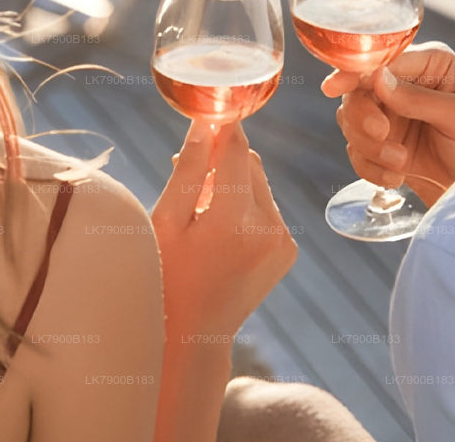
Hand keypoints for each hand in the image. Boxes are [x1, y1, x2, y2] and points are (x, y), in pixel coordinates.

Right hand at [151, 120, 296, 338]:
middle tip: (190, 177)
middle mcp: (269, 227)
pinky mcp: (288, 251)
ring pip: (260, 187)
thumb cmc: (167, 275)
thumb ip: (190, 170)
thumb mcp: (166, 221)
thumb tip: (206, 124)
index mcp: (235, 218)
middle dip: (223, 163)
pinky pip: (268, 211)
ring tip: (202, 212)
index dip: (220, 130)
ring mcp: (283, 241)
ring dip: (235, 187)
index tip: (205, 120)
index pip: (237, 150)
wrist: (194, 335)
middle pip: (251, 165)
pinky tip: (221, 233)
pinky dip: (247, 210)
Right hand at [322, 42, 454, 204]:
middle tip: (383, 135)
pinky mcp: (382, 143)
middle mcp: (405, 83)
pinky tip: (397, 177)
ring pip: (350, 122)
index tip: (334, 86)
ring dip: (370, 147)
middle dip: (364, 118)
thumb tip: (377, 79)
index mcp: (429, 64)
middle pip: (357, 90)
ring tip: (401, 163)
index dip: (353, 70)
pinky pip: (356, 151)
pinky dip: (371, 167)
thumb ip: (419, 98)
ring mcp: (391, 114)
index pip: (381, 59)